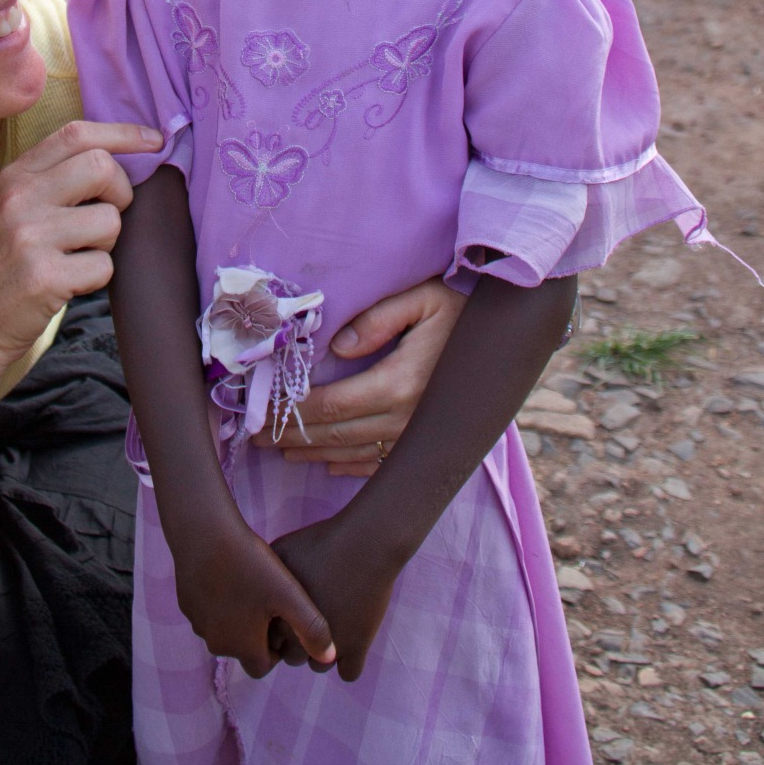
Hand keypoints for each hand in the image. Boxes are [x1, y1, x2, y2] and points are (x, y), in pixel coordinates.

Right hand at [0, 119, 160, 375]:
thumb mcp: (11, 209)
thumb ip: (52, 181)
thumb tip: (117, 160)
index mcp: (14, 176)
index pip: (76, 134)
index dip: (122, 133)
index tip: (154, 140)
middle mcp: (19, 198)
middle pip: (101, 167)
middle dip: (120, 193)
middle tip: (107, 216)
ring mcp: (30, 236)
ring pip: (110, 220)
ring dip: (106, 244)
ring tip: (76, 258)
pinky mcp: (44, 276)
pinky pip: (104, 266)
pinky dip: (96, 279)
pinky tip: (68, 285)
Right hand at [172, 516, 334, 680]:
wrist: (203, 533)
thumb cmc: (248, 564)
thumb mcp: (288, 594)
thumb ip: (311, 629)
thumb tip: (330, 659)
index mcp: (242, 647)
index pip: (264, 665)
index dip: (278, 648)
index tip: (285, 619)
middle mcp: (216, 643)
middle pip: (244, 649)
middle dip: (259, 633)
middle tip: (271, 600)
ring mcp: (198, 623)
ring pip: (226, 629)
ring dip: (239, 616)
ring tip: (253, 584)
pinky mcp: (187, 604)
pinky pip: (210, 612)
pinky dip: (221, 601)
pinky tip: (231, 574)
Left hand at [253, 278, 467, 476]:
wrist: (509, 338)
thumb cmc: (461, 306)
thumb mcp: (422, 297)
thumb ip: (378, 318)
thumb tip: (336, 348)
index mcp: (401, 383)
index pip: (331, 405)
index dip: (291, 413)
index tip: (258, 413)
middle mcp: (408, 419)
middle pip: (336, 434)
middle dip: (291, 436)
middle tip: (254, 436)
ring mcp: (418, 438)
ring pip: (354, 454)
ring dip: (313, 454)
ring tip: (278, 450)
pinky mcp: (427, 445)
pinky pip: (381, 464)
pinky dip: (349, 467)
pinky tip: (325, 463)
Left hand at [271, 514, 396, 681]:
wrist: (364, 543)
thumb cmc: (321, 543)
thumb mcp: (281, 552)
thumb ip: (266, 578)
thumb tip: (256, 593)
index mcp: (279, 617)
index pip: (269, 642)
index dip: (279, 627)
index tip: (289, 612)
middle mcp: (300, 638)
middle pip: (292, 657)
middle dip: (298, 641)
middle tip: (311, 615)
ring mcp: (330, 646)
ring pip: (319, 666)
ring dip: (321, 651)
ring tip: (331, 622)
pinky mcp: (358, 647)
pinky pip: (348, 673)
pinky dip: (347, 660)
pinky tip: (349, 638)